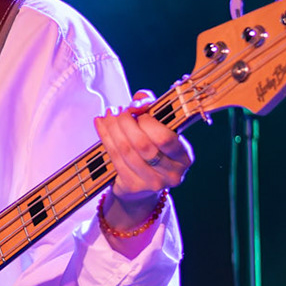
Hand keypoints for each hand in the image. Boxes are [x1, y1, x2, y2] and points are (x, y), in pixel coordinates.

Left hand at [94, 89, 194, 229]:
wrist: (141, 186)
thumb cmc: (152, 148)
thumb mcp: (159, 128)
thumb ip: (152, 108)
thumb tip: (140, 99)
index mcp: (184, 157)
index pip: (166, 139)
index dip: (148, 121)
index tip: (136, 109)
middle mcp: (172, 174)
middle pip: (143, 145)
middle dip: (127, 123)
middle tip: (119, 111)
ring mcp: (152, 183)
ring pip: (126, 151)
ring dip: (113, 128)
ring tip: (108, 115)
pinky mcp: (132, 186)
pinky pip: (114, 158)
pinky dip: (105, 138)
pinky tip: (101, 125)